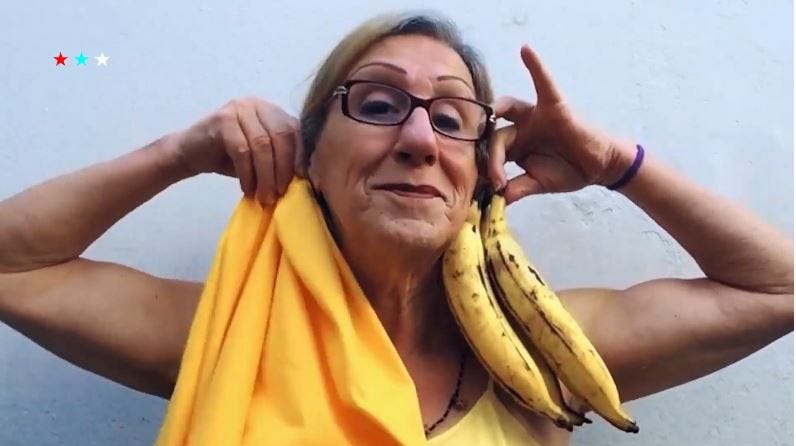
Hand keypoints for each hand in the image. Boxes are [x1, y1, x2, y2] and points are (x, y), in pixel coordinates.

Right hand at [169, 97, 304, 204]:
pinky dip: (248, 173)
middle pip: (281, 136)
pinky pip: (242, 150)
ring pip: (262, 144)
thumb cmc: (229, 158)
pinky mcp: (222, 119)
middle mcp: (258, 104)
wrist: (189, 153)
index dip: (300, 156)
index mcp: (272, 111)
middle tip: (279, 194)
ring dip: (266, 175)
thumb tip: (305, 179)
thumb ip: (280, 159)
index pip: (295, 130)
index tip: (301, 180)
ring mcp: (239, 108)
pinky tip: (247, 188)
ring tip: (265, 196)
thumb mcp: (260, 158)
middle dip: (283, 168)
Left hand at [488, 45, 628, 203]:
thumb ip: (516, 189)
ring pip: (505, 110)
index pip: (489, 151)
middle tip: (496, 180)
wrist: (600, 167)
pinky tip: (526, 50)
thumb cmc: (569, 170)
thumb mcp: (537, 183)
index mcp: (514, 144)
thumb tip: (495, 200)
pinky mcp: (553, 105)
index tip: (490, 190)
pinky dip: (536, 66)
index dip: (486, 169)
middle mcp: (519, 126)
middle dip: (492, 158)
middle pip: (494, 134)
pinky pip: (544, 82)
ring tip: (494, 134)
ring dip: (495, 117)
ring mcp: (534, 114)